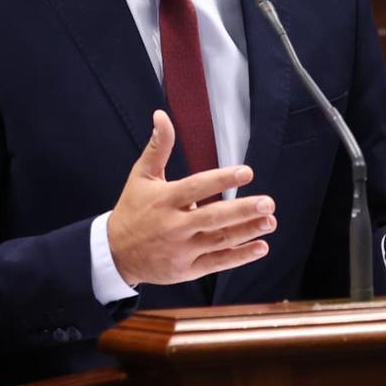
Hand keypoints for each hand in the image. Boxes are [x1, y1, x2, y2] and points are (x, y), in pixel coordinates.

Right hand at [106, 110, 276, 285]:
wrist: (115, 253)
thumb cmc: (133, 209)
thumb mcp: (141, 175)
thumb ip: (158, 146)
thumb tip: (161, 115)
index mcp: (165, 200)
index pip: (197, 187)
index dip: (222, 180)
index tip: (246, 172)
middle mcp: (174, 226)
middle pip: (212, 217)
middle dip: (242, 211)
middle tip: (268, 203)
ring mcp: (181, 250)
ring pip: (218, 241)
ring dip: (247, 232)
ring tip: (269, 221)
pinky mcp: (186, 269)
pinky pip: (217, 263)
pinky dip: (240, 257)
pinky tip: (260, 247)